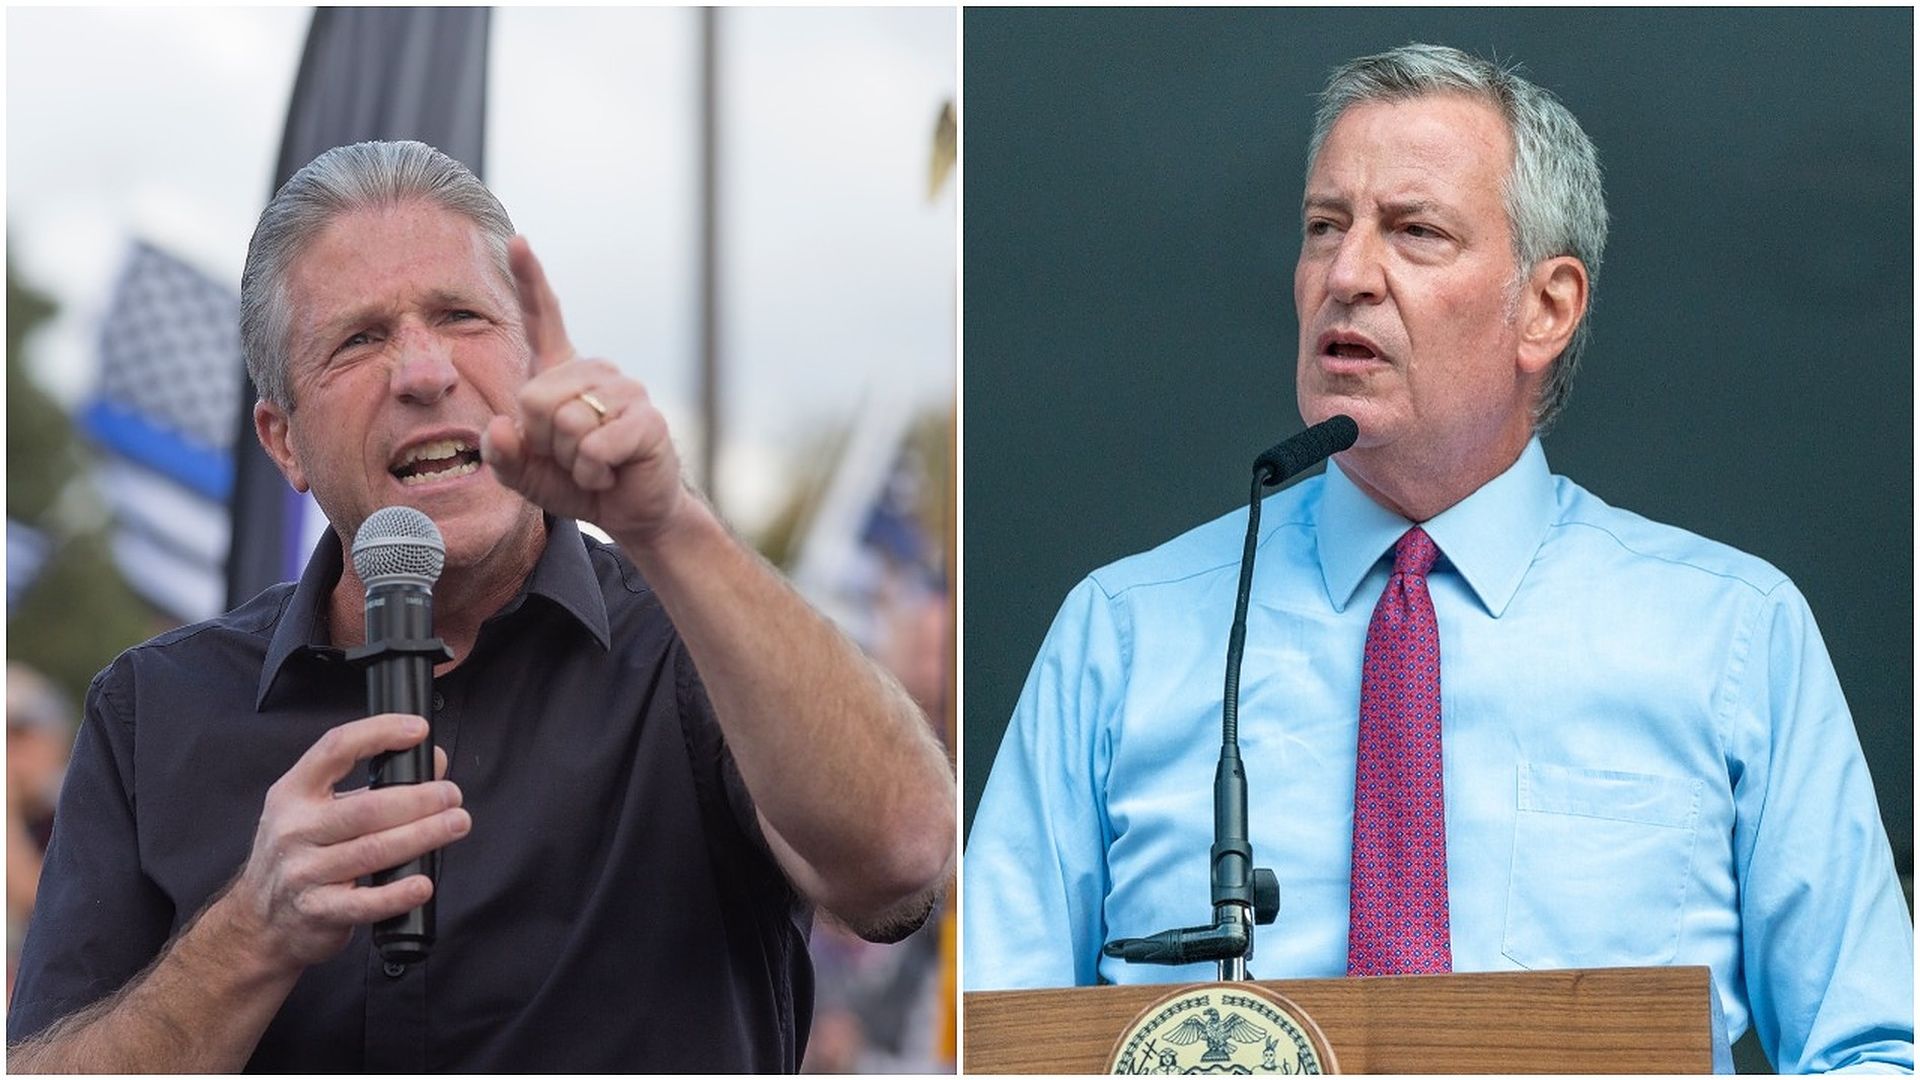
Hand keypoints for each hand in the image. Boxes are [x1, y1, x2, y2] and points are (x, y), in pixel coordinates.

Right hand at [222, 714, 465, 973]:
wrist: (259, 923)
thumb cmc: (298, 858)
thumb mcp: (318, 812)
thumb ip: (373, 786)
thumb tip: (431, 760)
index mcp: (293, 793)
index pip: (335, 748)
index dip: (379, 733)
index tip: (417, 729)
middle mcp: (295, 829)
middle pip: (368, 807)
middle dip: (420, 799)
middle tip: (452, 795)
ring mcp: (303, 872)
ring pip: (373, 850)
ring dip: (423, 836)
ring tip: (456, 824)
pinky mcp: (317, 911)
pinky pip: (364, 902)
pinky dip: (398, 893)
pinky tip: (422, 883)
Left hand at [482, 236, 689, 543]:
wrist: (629, 511)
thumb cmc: (574, 481)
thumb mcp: (524, 473)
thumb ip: (501, 454)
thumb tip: (501, 427)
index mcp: (561, 373)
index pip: (544, 317)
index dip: (529, 278)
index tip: (518, 241)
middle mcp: (595, 371)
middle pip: (534, 397)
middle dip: (541, 441)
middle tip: (569, 456)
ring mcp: (626, 390)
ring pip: (565, 424)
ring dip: (570, 462)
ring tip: (593, 465)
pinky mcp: (647, 419)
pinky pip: (593, 448)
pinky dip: (592, 474)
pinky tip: (610, 473)